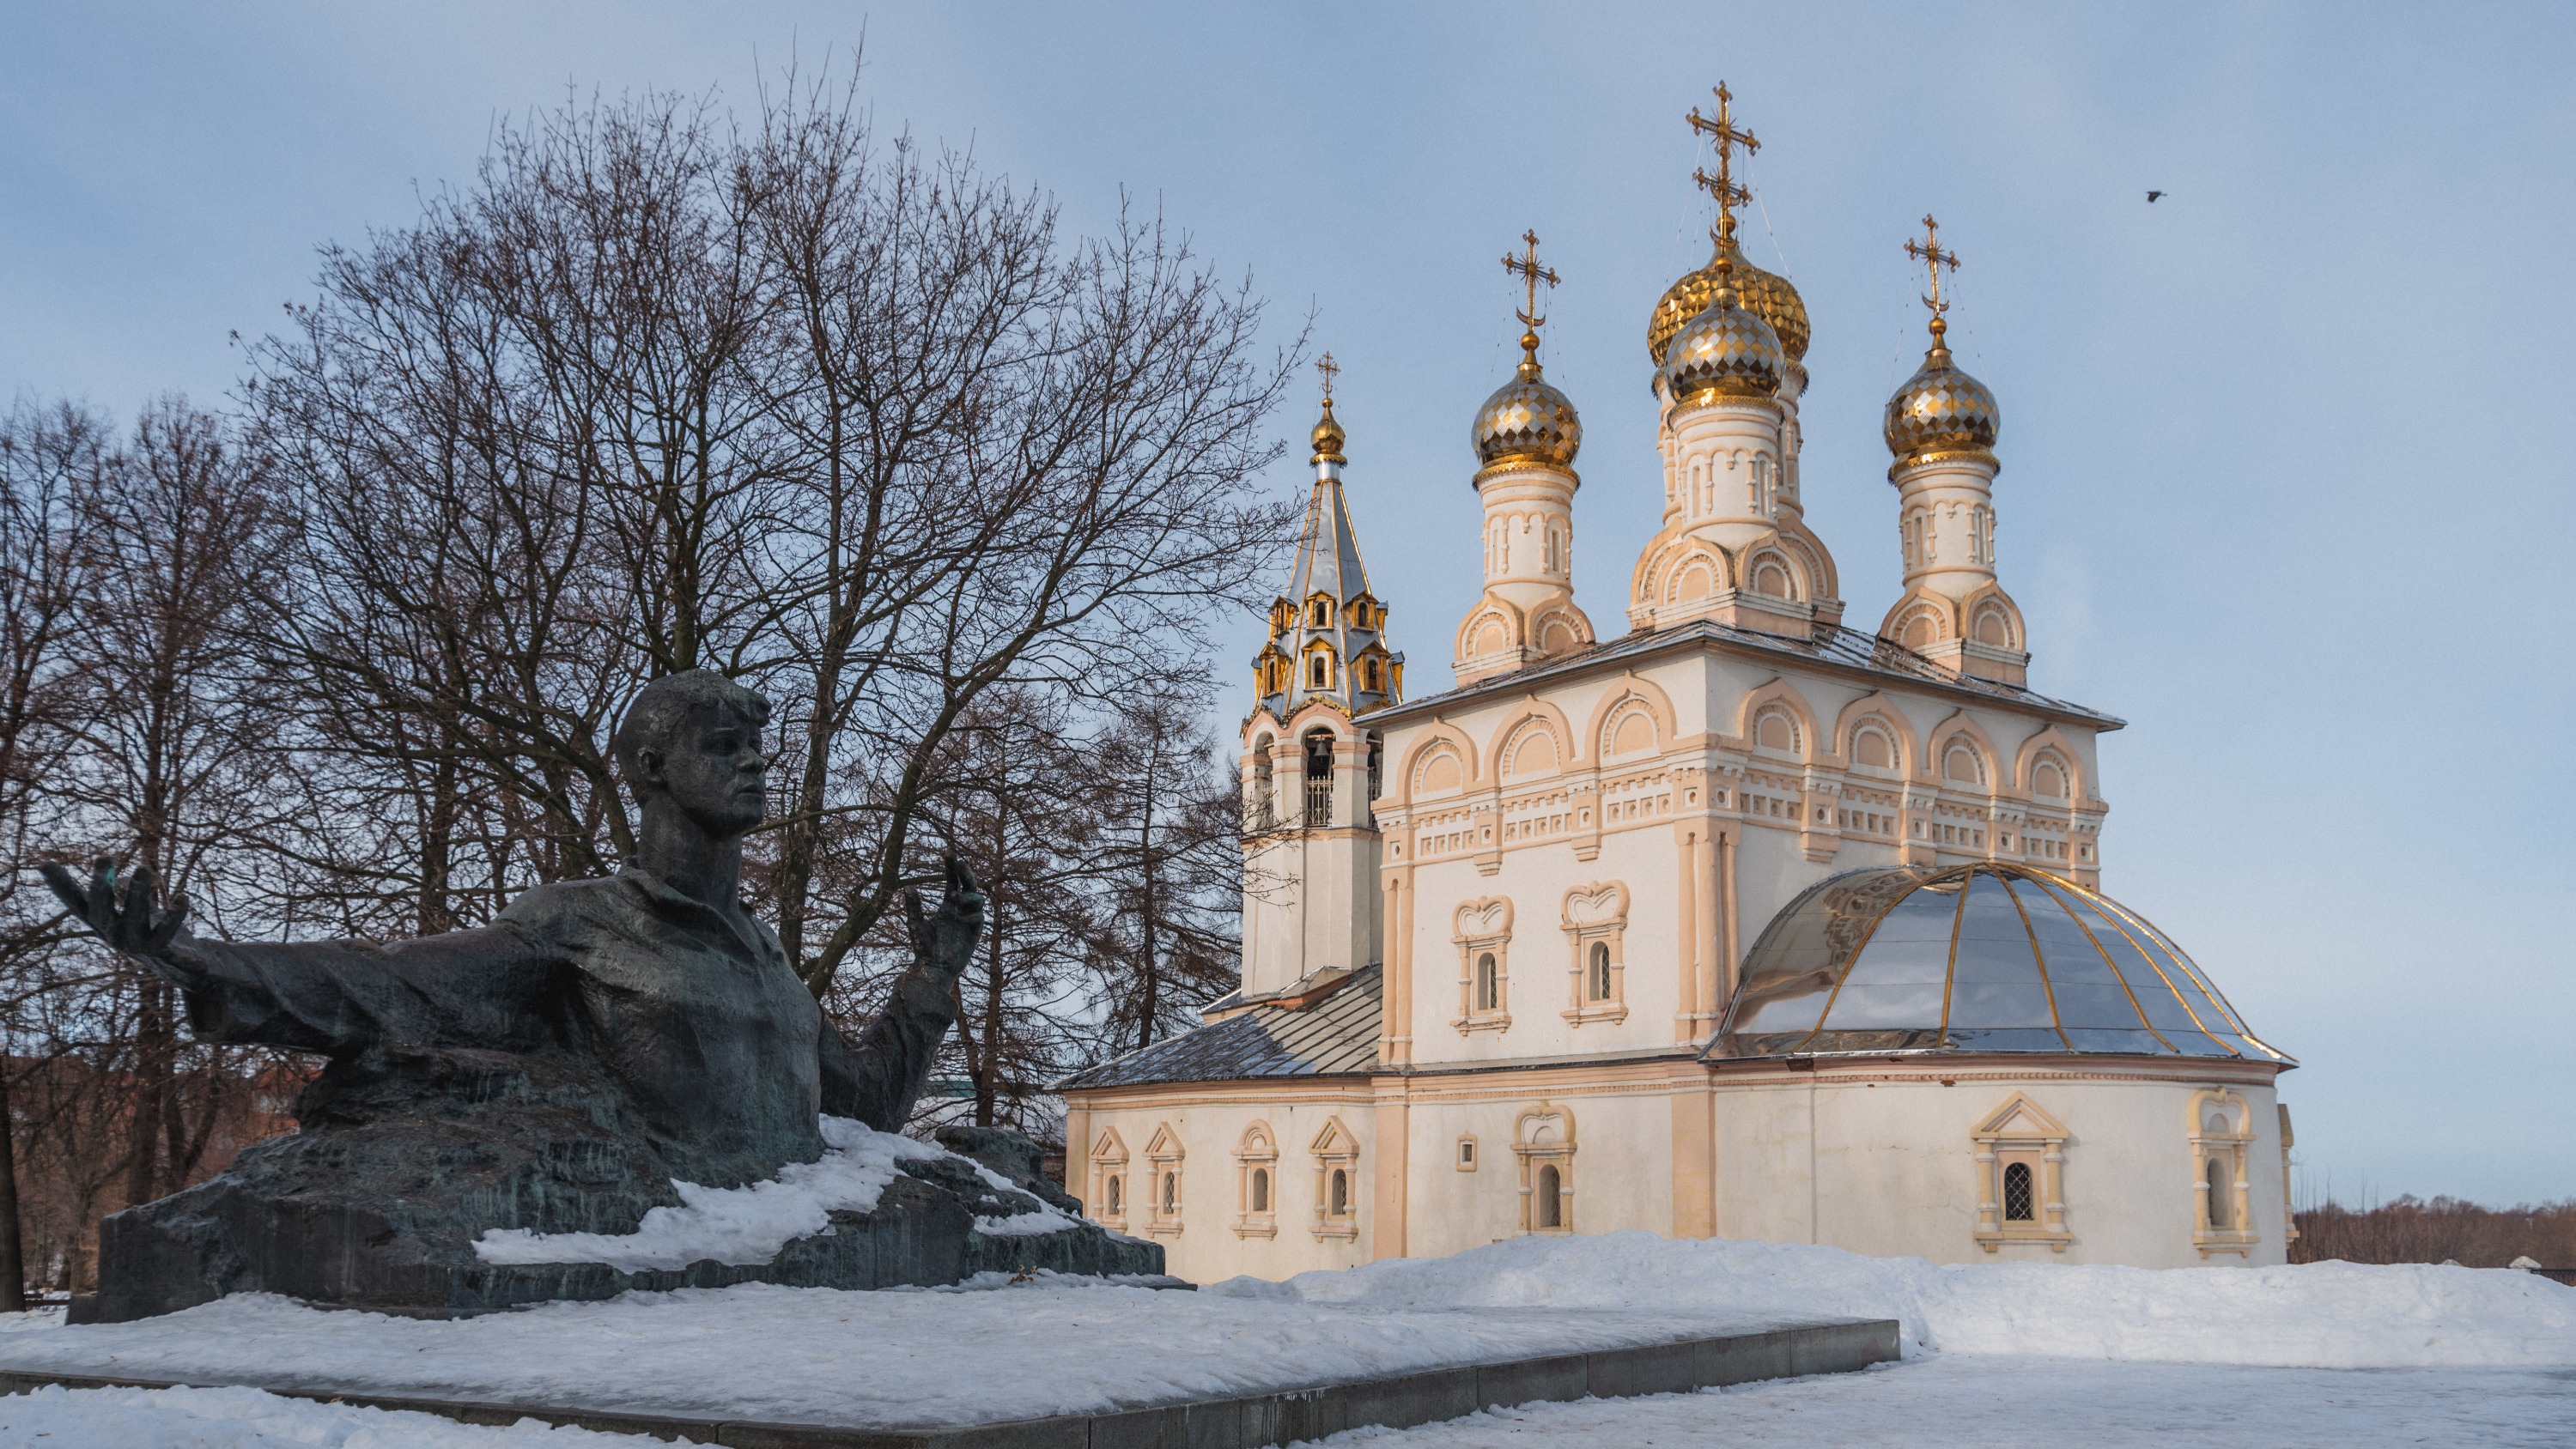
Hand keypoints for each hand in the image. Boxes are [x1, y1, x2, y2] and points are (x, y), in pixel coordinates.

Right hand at [39, 854, 205, 987]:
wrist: (186, 970)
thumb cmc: (154, 934)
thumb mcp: (138, 910)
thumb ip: (127, 892)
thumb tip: (118, 878)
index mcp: (105, 924)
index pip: (77, 904)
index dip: (61, 887)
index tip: (44, 863)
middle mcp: (115, 936)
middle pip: (101, 912)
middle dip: (100, 887)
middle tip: (103, 856)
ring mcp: (138, 948)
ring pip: (133, 920)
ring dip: (136, 894)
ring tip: (144, 868)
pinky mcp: (165, 955)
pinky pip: (167, 936)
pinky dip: (175, 917)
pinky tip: (183, 898)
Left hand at [902, 855, 986, 982]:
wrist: (933, 969)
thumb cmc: (923, 948)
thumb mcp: (916, 925)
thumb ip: (914, 907)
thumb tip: (908, 888)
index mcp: (947, 905)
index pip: (953, 881)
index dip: (952, 867)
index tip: (949, 852)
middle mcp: (960, 910)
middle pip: (969, 884)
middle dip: (965, 872)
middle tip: (960, 861)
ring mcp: (969, 920)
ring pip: (978, 898)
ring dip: (968, 894)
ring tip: (953, 898)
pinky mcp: (974, 933)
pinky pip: (979, 918)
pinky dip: (971, 915)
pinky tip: (960, 920)